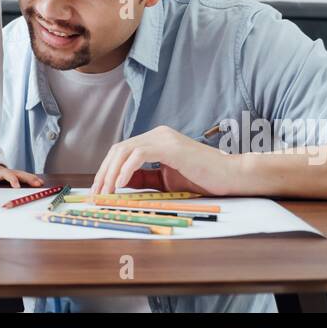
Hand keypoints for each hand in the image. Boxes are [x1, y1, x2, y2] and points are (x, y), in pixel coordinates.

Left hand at [0, 161, 43, 188]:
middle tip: (38, 183)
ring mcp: (5, 172)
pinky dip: (27, 179)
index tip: (17, 186)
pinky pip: (19, 177)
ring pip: (21, 174)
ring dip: (31, 178)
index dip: (13, 180)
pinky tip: (35, 182)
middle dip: (29, 178)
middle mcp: (3, 171)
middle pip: (18, 173)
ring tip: (41, 183)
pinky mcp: (6, 176)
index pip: (7, 175)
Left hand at [90, 125, 237, 196]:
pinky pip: (139, 155)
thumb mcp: (165, 181)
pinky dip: (126, 169)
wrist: (230, 177)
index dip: (107, 169)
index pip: (122, 151)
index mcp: (155, 140)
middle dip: (104, 171)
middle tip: (96, 193)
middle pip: (119, 149)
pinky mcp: (170, 146)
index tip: (99, 189)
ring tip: (105, 191)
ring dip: (111, 172)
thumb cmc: (202, 180)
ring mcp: (164, 138)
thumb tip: (118, 184)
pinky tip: (120, 184)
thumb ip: (144, 179)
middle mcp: (157, 134)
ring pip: (125, 150)